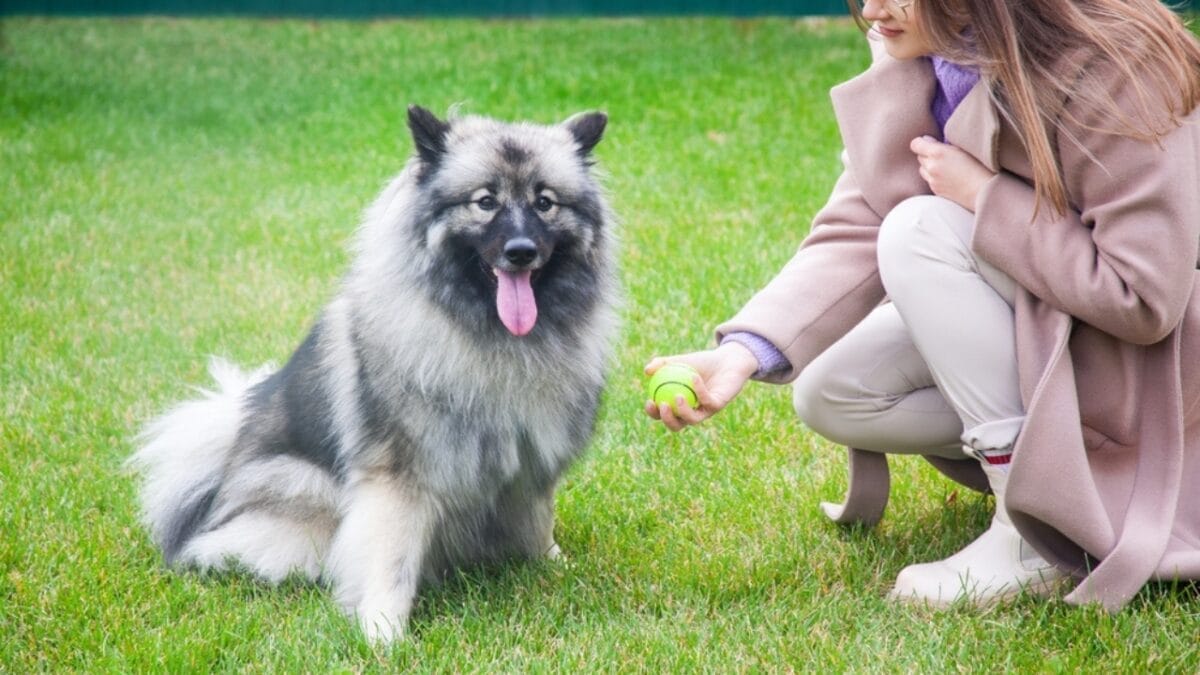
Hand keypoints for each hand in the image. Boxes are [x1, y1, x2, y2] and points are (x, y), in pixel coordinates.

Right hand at [642, 342, 759, 431]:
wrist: (727, 360)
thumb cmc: (701, 363)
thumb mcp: (678, 361)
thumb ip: (661, 364)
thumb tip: (647, 371)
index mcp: (679, 406)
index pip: (662, 415)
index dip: (653, 413)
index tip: (649, 401)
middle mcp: (692, 412)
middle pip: (676, 425)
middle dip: (667, 419)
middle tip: (662, 405)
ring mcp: (705, 411)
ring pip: (692, 420)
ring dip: (683, 411)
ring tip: (678, 396)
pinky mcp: (718, 406)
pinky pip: (707, 401)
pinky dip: (699, 389)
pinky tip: (693, 377)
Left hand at [910, 135, 994, 211]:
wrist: (986, 190)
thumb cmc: (980, 165)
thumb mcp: (963, 148)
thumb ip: (942, 144)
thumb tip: (927, 140)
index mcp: (937, 153)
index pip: (915, 144)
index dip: (921, 142)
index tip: (929, 142)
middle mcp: (931, 167)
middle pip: (919, 156)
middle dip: (927, 154)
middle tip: (944, 155)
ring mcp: (932, 181)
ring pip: (922, 169)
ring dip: (929, 166)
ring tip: (946, 166)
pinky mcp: (936, 191)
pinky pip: (929, 180)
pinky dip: (934, 177)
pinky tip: (949, 177)